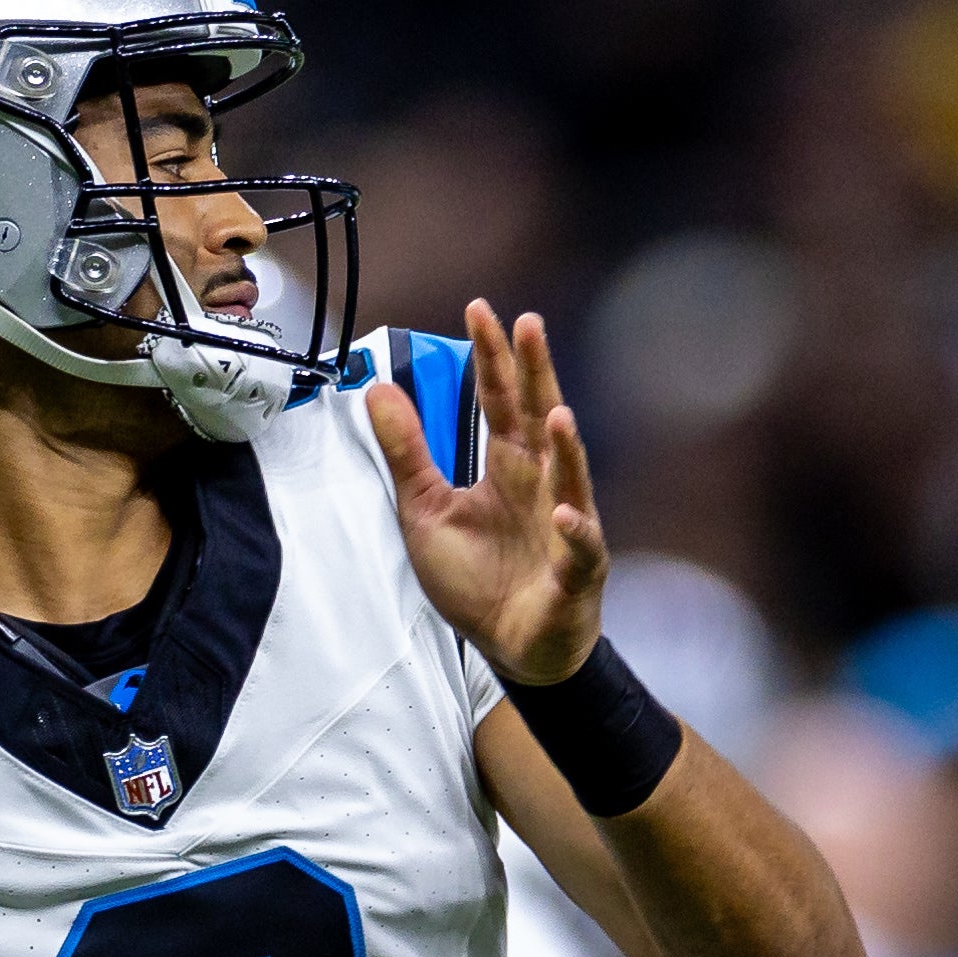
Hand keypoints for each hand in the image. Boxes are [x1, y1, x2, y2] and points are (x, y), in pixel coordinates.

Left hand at [368, 301, 604, 685]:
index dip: (492, 357)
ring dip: (565, 448)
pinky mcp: (576, 572)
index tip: (481, 310)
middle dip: (536, 375)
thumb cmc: (479, 580)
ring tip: (556, 413)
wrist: (513, 646)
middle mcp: (543, 484)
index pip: (501, 400)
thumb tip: (378, 389)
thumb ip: (406, 452)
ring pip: (570, 478)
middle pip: (540, 420)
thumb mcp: (424, 510)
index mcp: (508, 466)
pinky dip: (574, 532)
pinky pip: (579, 549)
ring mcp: (566, 525)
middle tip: (528, 325)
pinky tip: (563, 515)